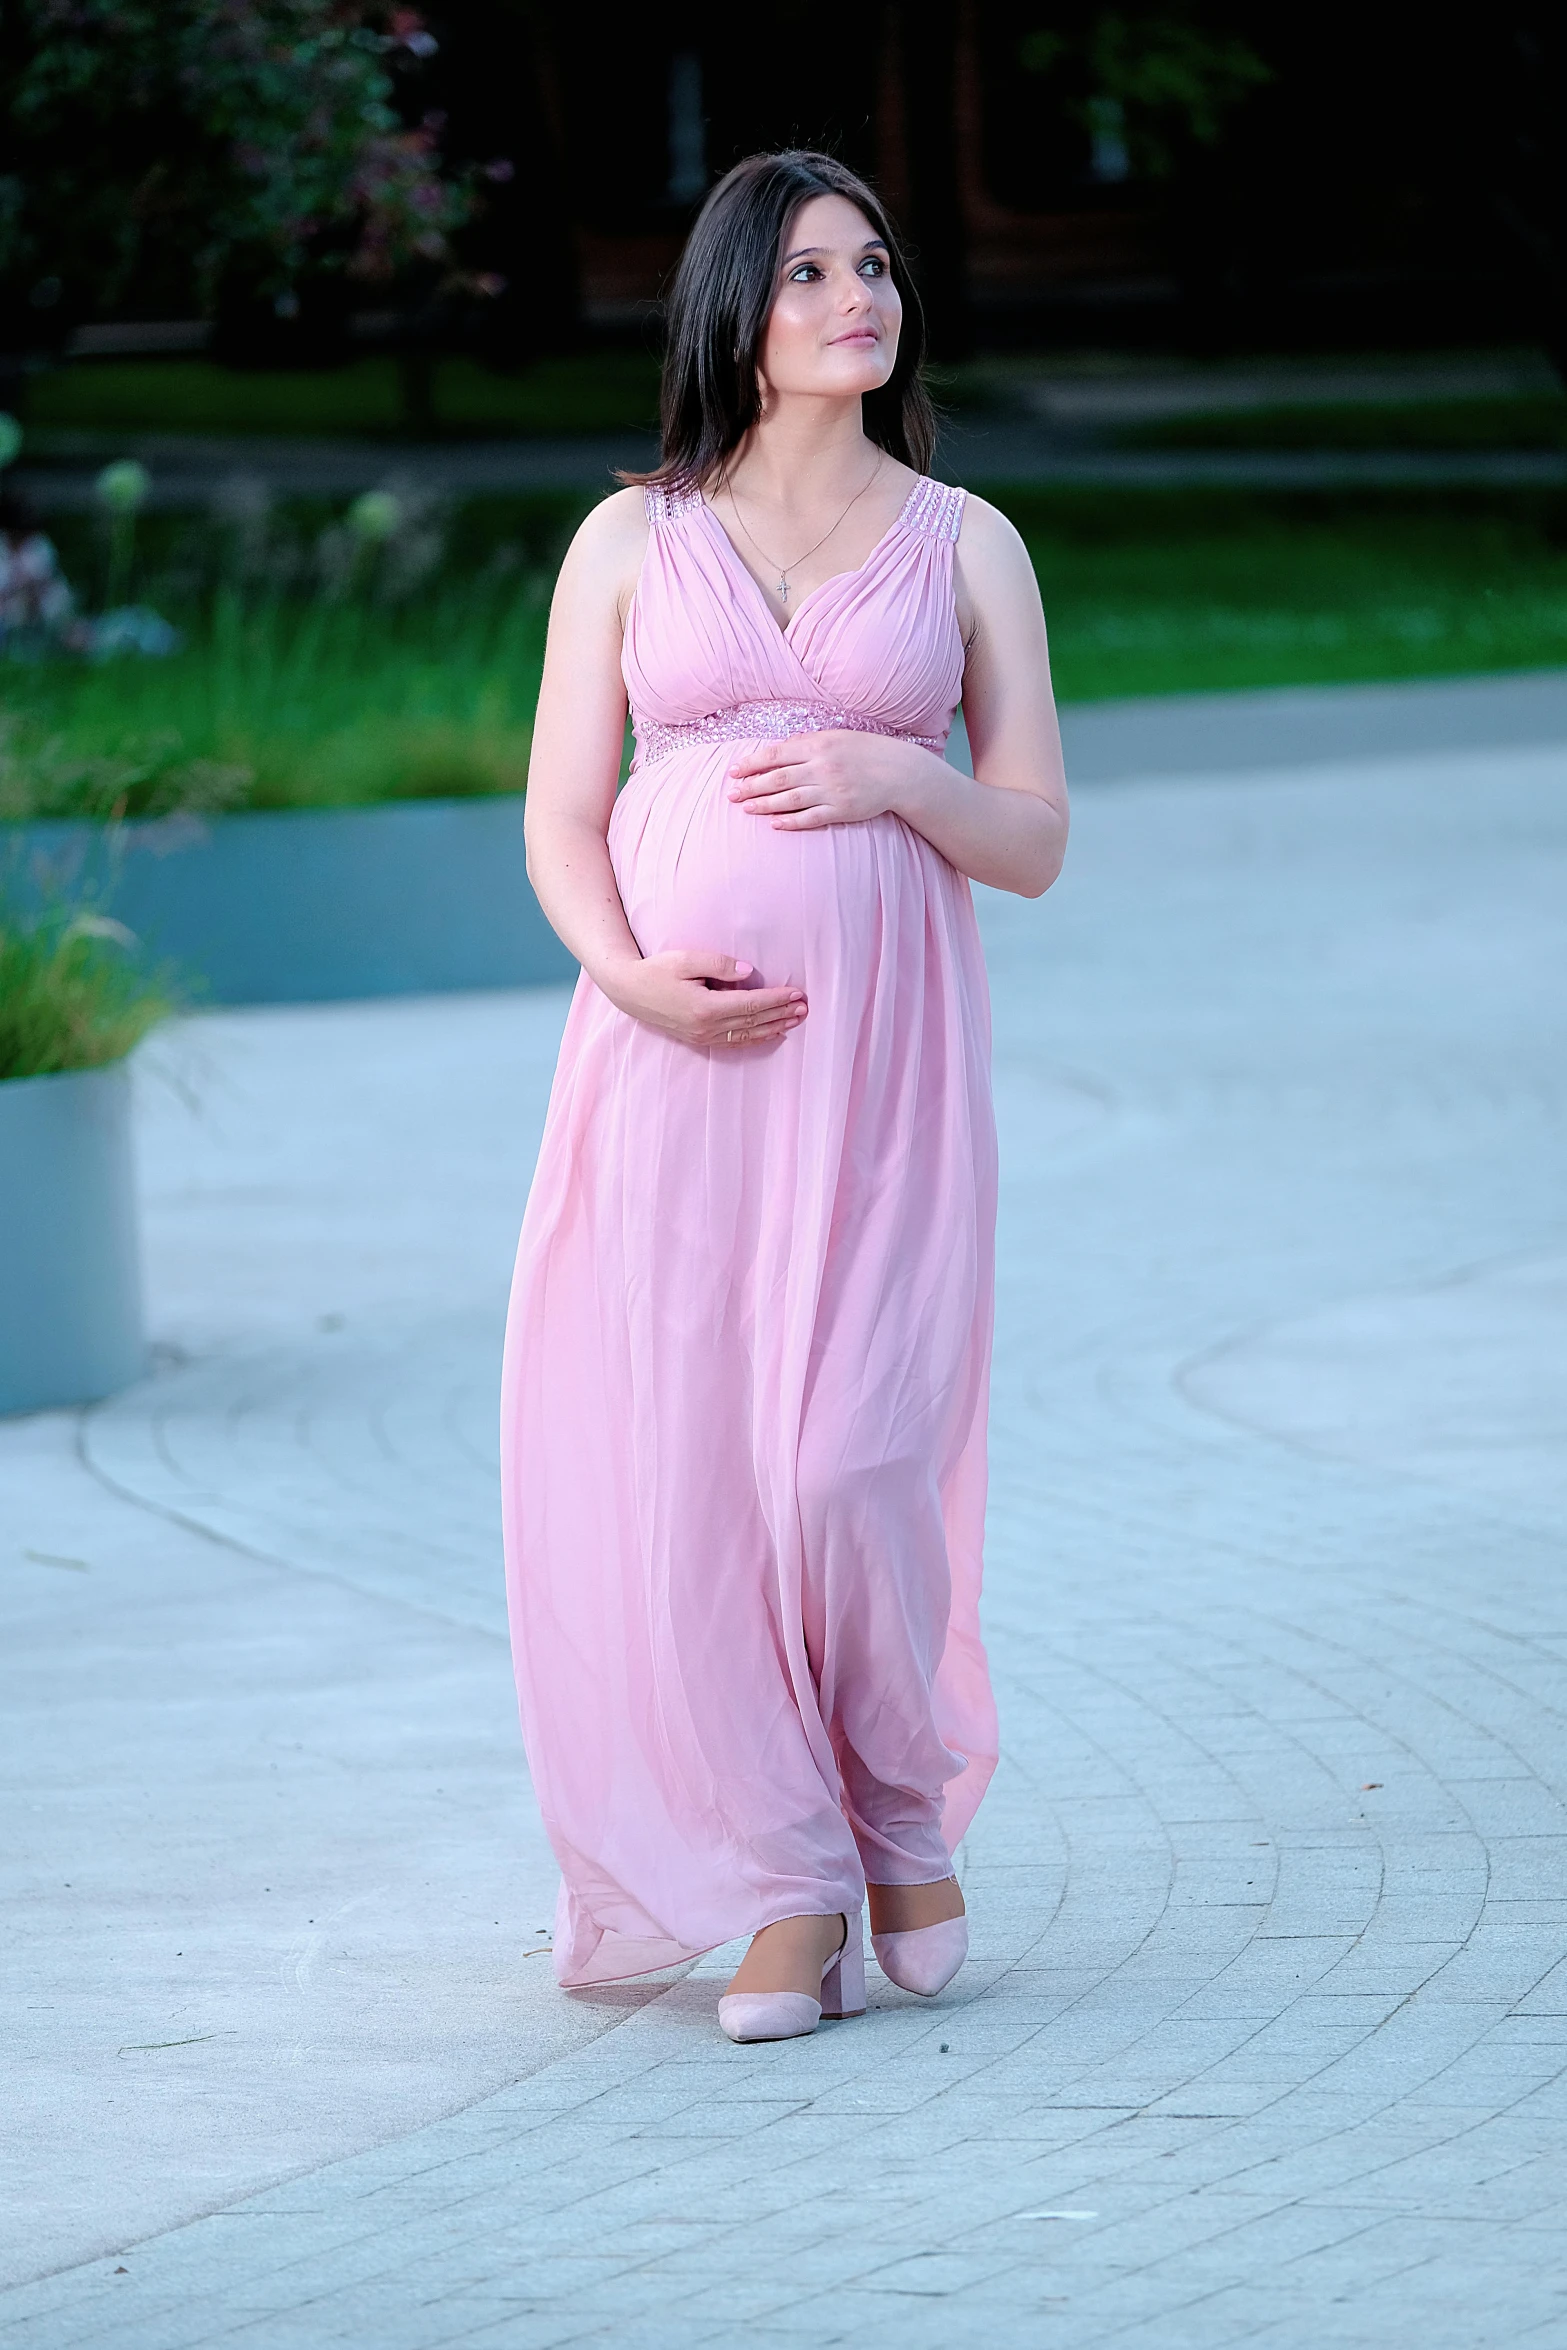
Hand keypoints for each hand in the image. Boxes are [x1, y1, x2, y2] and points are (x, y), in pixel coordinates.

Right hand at [598, 949, 806, 1049]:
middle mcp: (706, 1027)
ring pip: (747, 1035)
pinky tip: (772, 1033)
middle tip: (805, 1007)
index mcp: (705, 1007)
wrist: (629, 991)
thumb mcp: (686, 959)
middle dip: (782, 1014)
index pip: (751, 1004)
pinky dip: (757, 1038)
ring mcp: (703, 1036)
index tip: (797, 993)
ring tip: (796, 1020)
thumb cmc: (657, 970)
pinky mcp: (699, 1039)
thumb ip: (719, 964)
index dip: (776, 999)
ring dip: (774, 1027)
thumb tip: (749, 972)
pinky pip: (735, 1042)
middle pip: (753, 1022)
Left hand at [727, 730, 933, 829]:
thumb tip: (778, 748)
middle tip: (731, 794)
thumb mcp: (836, 737)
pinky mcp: (842, 810)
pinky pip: (811, 818)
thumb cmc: (865, 751)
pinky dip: (791, 821)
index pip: (776, 754)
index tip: (734, 771)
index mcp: (818, 745)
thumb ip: (806, 742)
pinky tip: (774, 823)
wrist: (898, 771)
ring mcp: (832, 791)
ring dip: (765, 804)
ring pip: (790, 799)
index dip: (752, 764)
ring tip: (746, 808)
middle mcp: (822, 768)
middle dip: (751, 786)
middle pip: (778, 778)